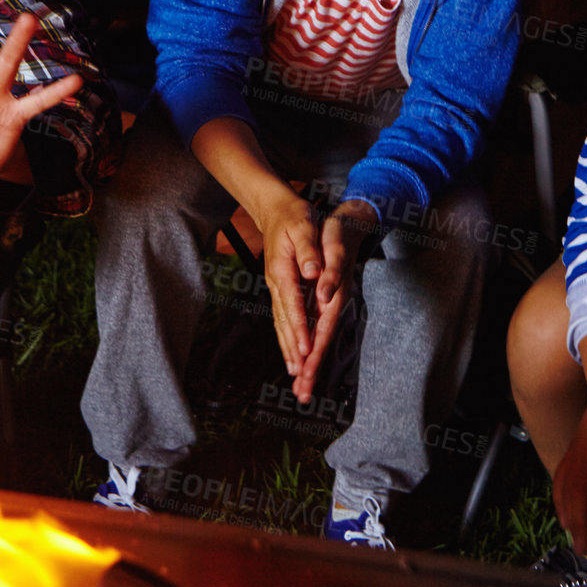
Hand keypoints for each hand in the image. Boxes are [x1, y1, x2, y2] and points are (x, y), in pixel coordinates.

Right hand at [254, 189, 324, 387]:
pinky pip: (282, 319)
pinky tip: (291, 353)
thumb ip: (307, 250)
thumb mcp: (303, 225)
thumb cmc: (293, 215)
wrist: (274, 208)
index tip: (306, 351)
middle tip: (301, 378)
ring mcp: (276, 288)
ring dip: (288, 350)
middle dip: (293, 351)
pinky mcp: (279, 289)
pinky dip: (286, 338)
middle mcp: (277, 284)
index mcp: (283, 270)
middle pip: (285, 323)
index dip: (300, 329)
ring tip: (295, 375)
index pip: (293, 306)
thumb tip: (311, 271)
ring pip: (282, 325)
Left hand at [293, 199, 377, 402]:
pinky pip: (314, 329)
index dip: (314, 353)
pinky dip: (308, 345)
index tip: (305, 374)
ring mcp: (328, 303)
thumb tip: (324, 294)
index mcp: (334, 294)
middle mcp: (332, 303)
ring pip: (317, 338)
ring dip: (310, 363)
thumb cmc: (338, 232)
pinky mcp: (324, 300)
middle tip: (303, 395)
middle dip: (312, 369)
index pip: (322, 330)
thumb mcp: (334, 245)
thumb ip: (332, 271)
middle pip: (321, 341)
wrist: (350, 223)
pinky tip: (302, 357)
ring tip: (301, 386)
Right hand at [554, 388, 586, 555]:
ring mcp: (578, 453)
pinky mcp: (571, 451)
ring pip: (565, 489)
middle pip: (579, 495)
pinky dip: (559, 499)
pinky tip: (563, 516)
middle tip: (584, 550)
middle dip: (580, 525)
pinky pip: (559, 478)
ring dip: (567, 515)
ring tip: (573, 537)